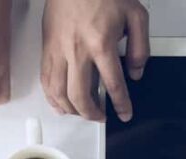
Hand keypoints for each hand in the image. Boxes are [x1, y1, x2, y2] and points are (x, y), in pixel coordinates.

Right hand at [41, 0, 148, 121]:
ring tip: (81, 112)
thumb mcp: (135, 14)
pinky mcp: (46, 49)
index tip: (124, 114)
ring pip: (60, 94)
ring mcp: (58, 52)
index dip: (121, 104)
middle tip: (100, 117)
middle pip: (80, 97)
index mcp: (101, 43)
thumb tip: (135, 72)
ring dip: (71, 110)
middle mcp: (77, 51)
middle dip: (91, 114)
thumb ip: (140, 47)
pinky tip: (60, 104)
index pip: (113, 84)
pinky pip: (46, 82)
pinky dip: (52, 99)